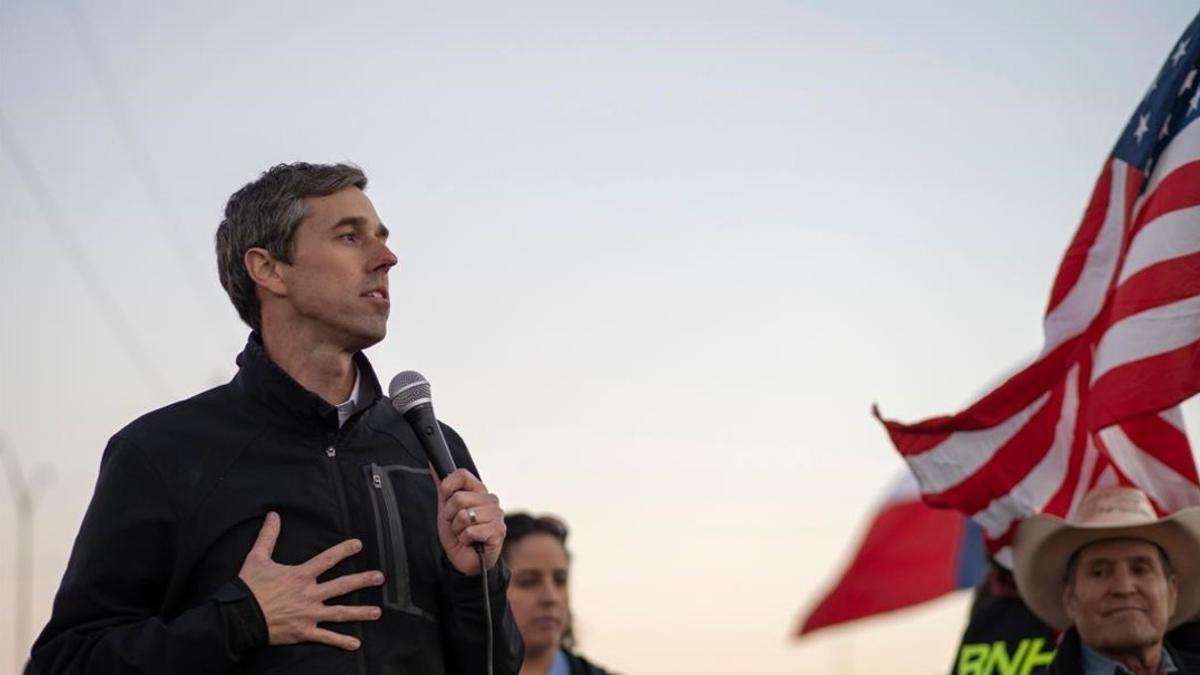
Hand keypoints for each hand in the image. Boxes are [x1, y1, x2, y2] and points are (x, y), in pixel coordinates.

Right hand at [238, 512, 384, 650]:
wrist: (239, 617)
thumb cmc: (248, 588)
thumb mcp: (257, 558)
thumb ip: (268, 536)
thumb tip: (273, 515)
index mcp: (301, 575)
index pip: (327, 559)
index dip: (344, 550)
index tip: (359, 544)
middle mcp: (309, 594)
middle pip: (342, 585)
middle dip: (363, 580)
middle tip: (380, 578)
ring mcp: (309, 614)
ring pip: (340, 613)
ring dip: (360, 613)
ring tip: (377, 612)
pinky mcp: (304, 632)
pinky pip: (326, 638)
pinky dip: (341, 641)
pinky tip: (355, 644)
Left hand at [434, 469, 504, 574]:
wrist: (465, 560)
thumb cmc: (458, 534)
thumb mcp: (446, 508)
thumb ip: (443, 486)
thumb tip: (432, 463)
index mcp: (479, 491)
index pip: (462, 475)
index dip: (448, 488)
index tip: (447, 501)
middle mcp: (491, 500)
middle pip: (458, 499)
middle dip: (450, 516)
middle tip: (457, 525)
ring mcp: (497, 515)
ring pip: (464, 516)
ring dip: (458, 530)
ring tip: (464, 534)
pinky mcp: (498, 532)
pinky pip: (470, 531)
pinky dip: (465, 540)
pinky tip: (472, 542)